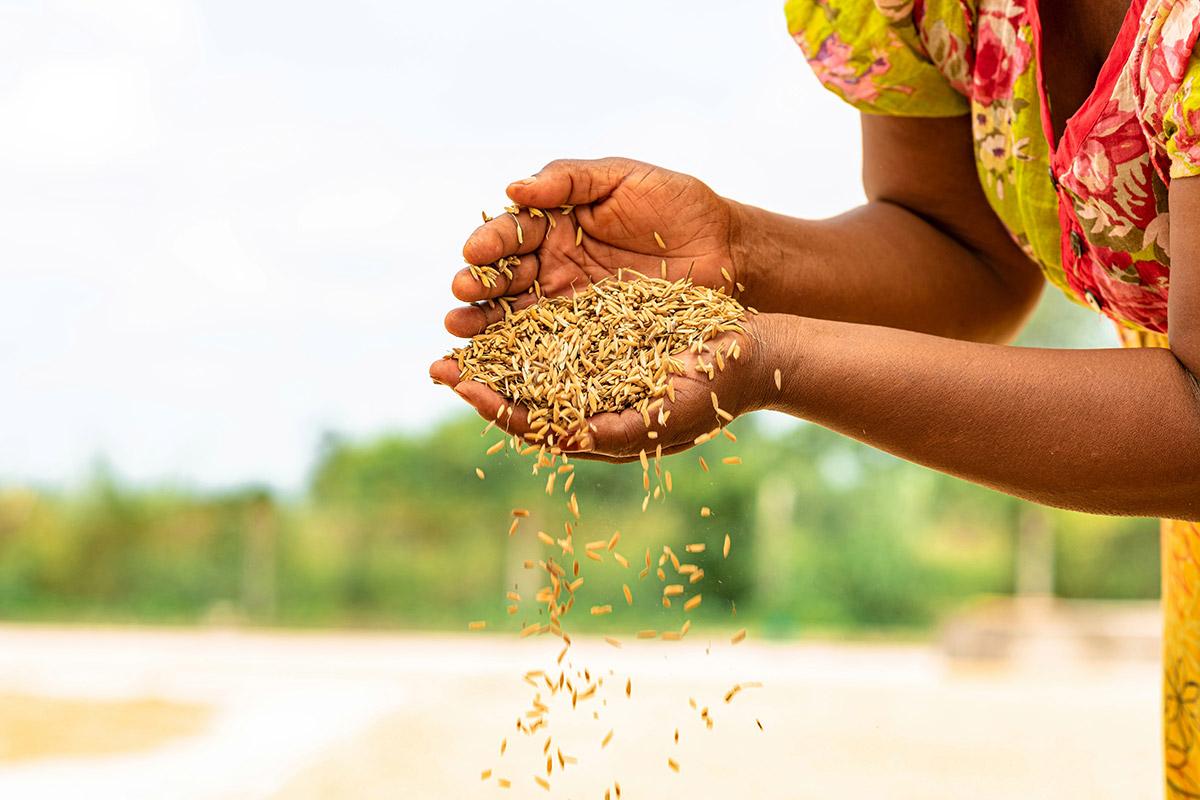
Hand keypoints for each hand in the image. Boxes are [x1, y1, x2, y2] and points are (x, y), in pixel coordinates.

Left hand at [429, 316, 777, 462]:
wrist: (750, 350)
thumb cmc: (717, 388)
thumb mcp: (675, 412)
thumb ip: (623, 430)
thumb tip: (574, 440)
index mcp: (595, 428)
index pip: (535, 425)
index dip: (499, 409)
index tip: (465, 389)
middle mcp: (585, 400)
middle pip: (521, 394)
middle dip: (480, 380)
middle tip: (439, 365)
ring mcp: (591, 366)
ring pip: (530, 359)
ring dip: (494, 344)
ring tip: (460, 324)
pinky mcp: (600, 331)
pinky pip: (553, 325)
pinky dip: (524, 313)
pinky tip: (502, 292)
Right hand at [444, 157, 741, 337]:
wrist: (727, 251)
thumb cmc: (679, 205)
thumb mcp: (624, 178)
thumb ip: (570, 180)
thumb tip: (513, 189)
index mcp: (556, 225)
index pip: (513, 233)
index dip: (492, 242)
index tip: (476, 252)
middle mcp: (553, 266)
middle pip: (505, 278)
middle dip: (478, 285)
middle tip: (461, 291)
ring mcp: (569, 305)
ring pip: (516, 316)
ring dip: (484, 322)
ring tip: (461, 329)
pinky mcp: (591, 338)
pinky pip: (551, 348)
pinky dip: (521, 355)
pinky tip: (496, 363)